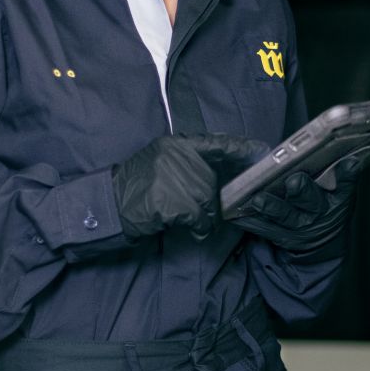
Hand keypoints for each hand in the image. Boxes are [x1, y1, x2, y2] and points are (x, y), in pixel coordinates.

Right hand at [112, 135, 259, 240]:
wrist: (107, 205)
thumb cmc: (133, 186)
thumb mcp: (159, 160)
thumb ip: (187, 162)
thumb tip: (218, 174)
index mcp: (176, 145)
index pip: (218, 143)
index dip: (242, 148)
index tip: (262, 151)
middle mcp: (178, 157)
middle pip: (212, 181)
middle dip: (208, 199)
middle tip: (193, 208)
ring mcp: (176, 179)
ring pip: (207, 201)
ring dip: (201, 216)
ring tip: (183, 217)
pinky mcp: (174, 202)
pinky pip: (200, 218)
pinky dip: (198, 227)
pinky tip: (186, 226)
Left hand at [232, 153, 361, 250]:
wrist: (320, 240)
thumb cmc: (325, 203)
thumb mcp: (337, 189)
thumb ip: (339, 172)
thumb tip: (340, 150)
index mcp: (338, 197)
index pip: (346, 182)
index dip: (347, 173)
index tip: (348, 162)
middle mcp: (320, 213)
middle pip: (312, 201)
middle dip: (302, 191)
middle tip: (294, 181)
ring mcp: (300, 227)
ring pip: (286, 216)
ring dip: (273, 207)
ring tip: (259, 199)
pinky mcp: (281, 236)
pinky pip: (265, 228)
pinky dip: (253, 222)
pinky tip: (240, 214)